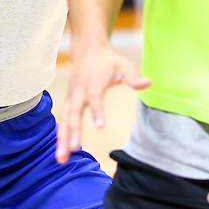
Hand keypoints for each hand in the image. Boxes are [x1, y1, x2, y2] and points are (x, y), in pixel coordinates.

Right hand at [56, 41, 149, 163]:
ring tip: (61, 159)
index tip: (101, 126)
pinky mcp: (68, 103)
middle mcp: (78, 91)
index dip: (97, 110)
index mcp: (93, 82)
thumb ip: (134, 77)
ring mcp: (71, 98)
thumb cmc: (108, 60)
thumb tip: (148, 84)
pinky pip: (62, 122)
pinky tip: (61, 154)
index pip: (94, 97)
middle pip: (73, 112)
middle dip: (73, 131)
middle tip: (74, 148)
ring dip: (62, 139)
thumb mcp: (123, 65)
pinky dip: (60, 137)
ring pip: (64, 120)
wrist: (87, 50)